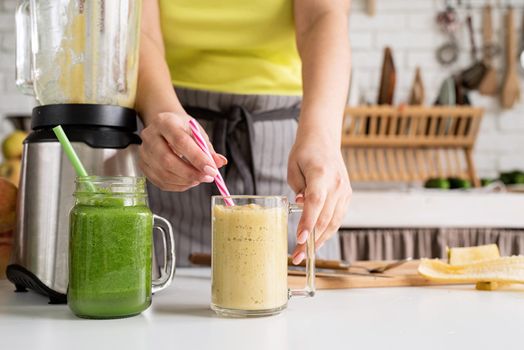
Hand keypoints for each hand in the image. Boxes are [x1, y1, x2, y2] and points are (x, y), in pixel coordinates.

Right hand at [139, 112, 226, 190]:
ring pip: (163, 173)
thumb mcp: (197, 132)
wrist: (164, 126)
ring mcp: (143, 152)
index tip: (211, 169)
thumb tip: (220, 162)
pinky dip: (178, 185)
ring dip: (185, 181)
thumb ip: (207, 148)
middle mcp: (149, 136)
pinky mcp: (143, 165)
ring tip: (199, 178)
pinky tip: (188, 181)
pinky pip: (160, 181)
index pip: (180, 141)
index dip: (197, 158)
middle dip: (190, 173)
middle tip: (208, 177)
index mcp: (164, 122)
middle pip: (167, 160)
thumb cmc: (182, 128)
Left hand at [287, 134, 351, 263]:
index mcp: (321, 173)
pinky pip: (337, 218)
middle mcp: (337, 183)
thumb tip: (302, 207)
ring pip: (334, 222)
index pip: (315, 202)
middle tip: (297, 256)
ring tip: (305, 254)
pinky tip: (316, 241)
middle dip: (311, 240)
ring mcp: (344, 190)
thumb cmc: (304, 152)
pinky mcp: (347, 195)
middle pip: (325, 217)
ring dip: (320, 240)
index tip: (299, 239)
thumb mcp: (293, 167)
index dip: (308, 222)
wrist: (323, 139)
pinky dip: (327, 231)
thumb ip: (297, 188)